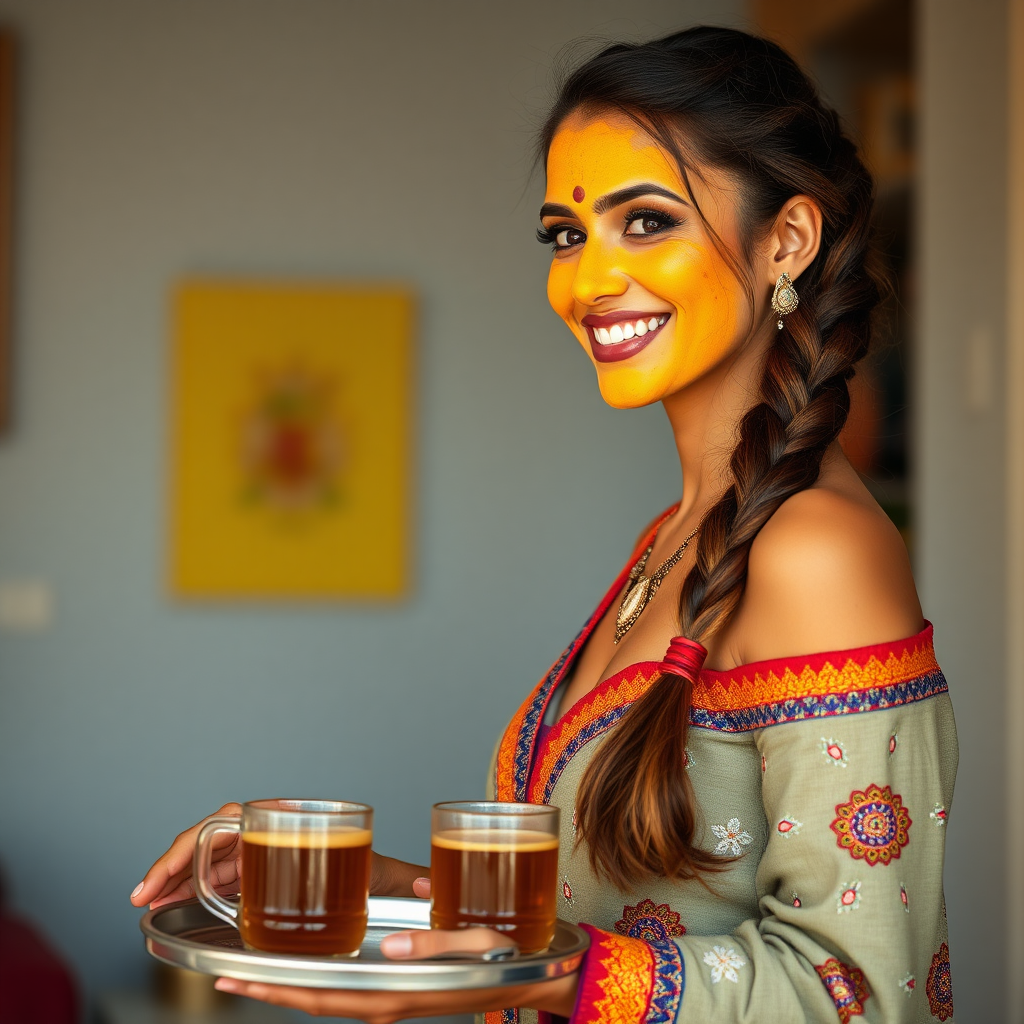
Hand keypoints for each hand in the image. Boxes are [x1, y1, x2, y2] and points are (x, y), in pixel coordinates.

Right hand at [129, 807, 431, 907]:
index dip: (194, 843)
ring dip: (178, 877)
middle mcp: (276, 830)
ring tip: (148, 902)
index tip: (169, 868)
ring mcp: (267, 852)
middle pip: (212, 838)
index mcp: (295, 819)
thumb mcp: (386, 873)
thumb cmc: (384, 870)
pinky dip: (195, 887)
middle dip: (172, 863)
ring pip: (212, 858)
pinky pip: (222, 875)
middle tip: (142, 895)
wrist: (384, 885)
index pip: (233, 818)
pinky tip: (179, 903)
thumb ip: (406, 878)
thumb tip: (423, 882)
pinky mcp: (263, 874)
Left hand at [213, 928, 577, 1022]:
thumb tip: (388, 945)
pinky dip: (314, 980)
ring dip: (285, 987)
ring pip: (323, 996)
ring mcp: (387, 999)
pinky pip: (343, 990)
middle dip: (266, 991)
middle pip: (310, 999)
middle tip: (222, 977)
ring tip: (251, 971)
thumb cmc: (500, 959)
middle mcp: (382, 1002)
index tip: (235, 981)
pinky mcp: (395, 991)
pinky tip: (306, 964)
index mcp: (392, 994)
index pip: (320, 995)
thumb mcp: (471, 946)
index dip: (275, 990)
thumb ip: (430, 945)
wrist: (523, 979)